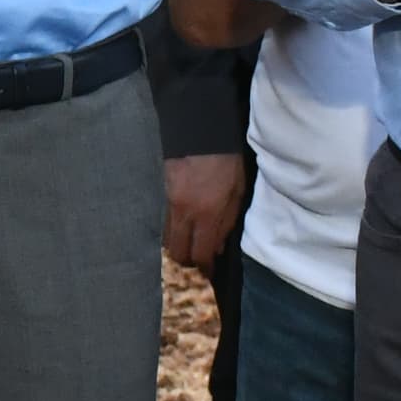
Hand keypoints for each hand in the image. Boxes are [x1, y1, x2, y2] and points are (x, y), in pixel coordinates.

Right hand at [163, 149, 244, 269]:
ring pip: (168, 239)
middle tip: (199, 262)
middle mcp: (185, 212)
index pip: (201, 253)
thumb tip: (218, 246)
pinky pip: (166, 223)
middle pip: (178, 252)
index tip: (210, 272)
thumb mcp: (237, 190)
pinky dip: (174, 231)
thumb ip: (228, 221)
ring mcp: (170, 204)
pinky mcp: (163, 194)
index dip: (205, 267)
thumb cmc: (226, 159)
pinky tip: (185, 227)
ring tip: (191, 245)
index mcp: (207, 212)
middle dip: (188, 262)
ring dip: (179, 246)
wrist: (200, 128)